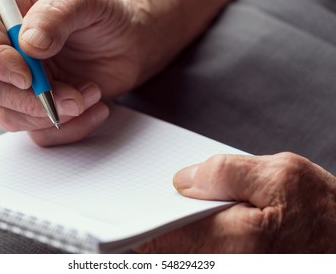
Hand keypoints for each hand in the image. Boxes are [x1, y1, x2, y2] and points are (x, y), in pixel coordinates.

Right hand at [0, 0, 235, 145]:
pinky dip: (68, 128)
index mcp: (11, 15)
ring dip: (55, 116)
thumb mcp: (90, 1)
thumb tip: (30, 38)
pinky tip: (94, 110)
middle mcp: (14, 52)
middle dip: (34, 97)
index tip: (28, 73)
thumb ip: (57, 12)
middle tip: (73, 95)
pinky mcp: (49, 108)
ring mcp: (29, 84)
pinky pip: (43, 130)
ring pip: (15, 114)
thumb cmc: (117, 15)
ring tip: (91, 99)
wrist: (137, 40)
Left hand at [135, 153, 335, 252]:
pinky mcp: (235, 265)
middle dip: (152, 230)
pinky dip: (187, 244)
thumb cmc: (326, 214)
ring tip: (172, 211)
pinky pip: (199, 259)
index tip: (120, 217)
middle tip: (144, 209)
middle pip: (167, 253)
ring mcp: (229, 269)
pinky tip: (194, 223)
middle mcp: (227, 265)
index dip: (138, 226)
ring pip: (181, 259)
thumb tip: (185, 179)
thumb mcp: (282, 175)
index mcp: (235, 241)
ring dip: (169, 238)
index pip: (164, 239)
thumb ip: (227, 172)